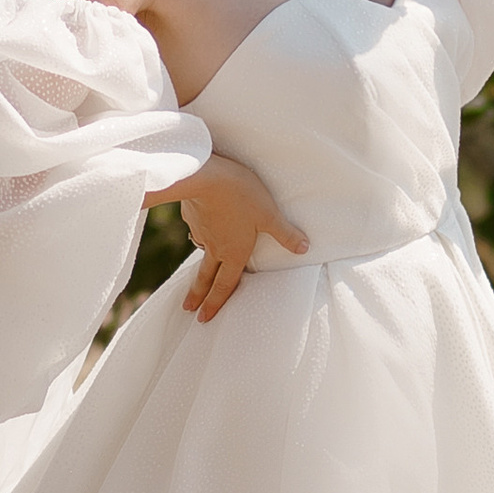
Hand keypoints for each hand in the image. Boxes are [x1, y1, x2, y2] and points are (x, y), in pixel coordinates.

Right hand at [173, 151, 307, 321]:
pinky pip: (197, 231)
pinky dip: (200, 236)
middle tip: (189, 309)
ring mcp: (201, 232)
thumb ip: (285, 233)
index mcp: (233, 252)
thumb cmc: (241, 195)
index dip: (215, 303)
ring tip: (195, 275)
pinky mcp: (192, 216)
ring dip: (198, 267)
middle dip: (197, 295)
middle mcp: (215, 248)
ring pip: (201, 253)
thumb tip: (304, 248)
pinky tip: (201, 230)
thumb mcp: (269, 214)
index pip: (224, 285)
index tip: (204, 318)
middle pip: (204, 277)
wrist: (205, 175)